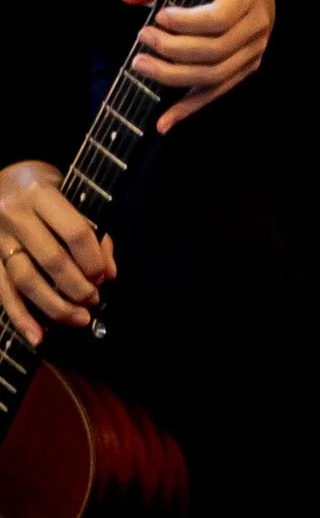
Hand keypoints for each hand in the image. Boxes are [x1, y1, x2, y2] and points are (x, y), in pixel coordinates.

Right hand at [0, 159, 110, 345]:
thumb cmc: (43, 189)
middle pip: (52, 260)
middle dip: (78, 286)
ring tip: (79, 319)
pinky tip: (37, 336)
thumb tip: (109, 273)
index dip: (94, 259)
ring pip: (27, 281)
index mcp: (40, 195)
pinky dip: (20, 318)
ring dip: (56, 306)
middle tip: (94, 299)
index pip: (75, 232)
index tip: (104, 275)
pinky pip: (3, 293)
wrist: (1, 180)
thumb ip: (92, 230)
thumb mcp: (69, 194)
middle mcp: (15, 216)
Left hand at [126, 0, 275, 130]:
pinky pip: (215, 94)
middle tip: (142, 39)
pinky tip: (163, 121)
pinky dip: (187, 109)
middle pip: (214, 50)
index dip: (186, 22)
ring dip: (173, 76)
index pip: (219, 17)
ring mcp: (253, 54)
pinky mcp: (244, 72)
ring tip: (141, 65)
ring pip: (213, 76)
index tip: (158, 17)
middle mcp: (255, 27)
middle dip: (172, 49)